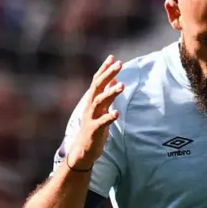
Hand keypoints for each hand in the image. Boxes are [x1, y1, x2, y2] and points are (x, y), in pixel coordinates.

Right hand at [68, 55, 124, 169]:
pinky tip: (117, 114)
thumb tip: (115, 78)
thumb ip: (107, 93)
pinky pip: (102, 122)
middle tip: (119, 64)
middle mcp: (90, 106)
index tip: (114, 58)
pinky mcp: (94, 130)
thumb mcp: (102, 107)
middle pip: (98, 86)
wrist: (84, 149)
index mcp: (92, 99)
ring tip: (122, 86)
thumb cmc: (95, 126)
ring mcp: (91, 117)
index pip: (97, 80)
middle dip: (108, 74)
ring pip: (99, 101)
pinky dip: (109, 117)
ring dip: (110, 93)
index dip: (105, 68)